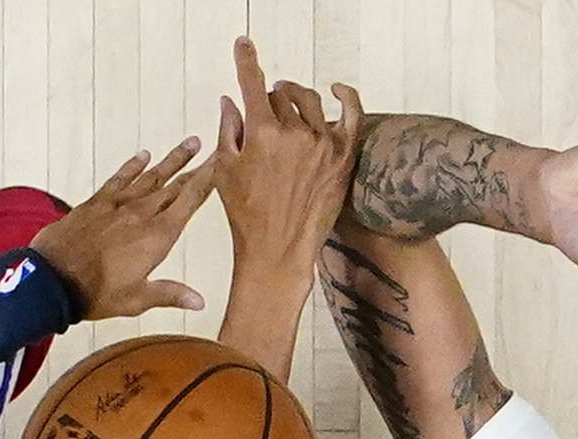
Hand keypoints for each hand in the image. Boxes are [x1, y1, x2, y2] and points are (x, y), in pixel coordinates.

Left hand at [34, 143, 215, 320]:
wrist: (52, 280)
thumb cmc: (94, 293)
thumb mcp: (137, 300)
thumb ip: (170, 295)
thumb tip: (199, 301)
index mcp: (157, 236)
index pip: (190, 200)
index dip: (208, 179)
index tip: (221, 162)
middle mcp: (141, 214)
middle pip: (175, 184)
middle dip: (196, 166)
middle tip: (211, 148)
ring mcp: (118, 205)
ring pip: (151, 176)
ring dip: (171, 160)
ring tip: (188, 144)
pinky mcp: (96, 203)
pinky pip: (119, 178)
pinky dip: (132, 166)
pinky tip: (143, 156)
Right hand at [212, 39, 361, 276]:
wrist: (279, 252)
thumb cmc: (248, 218)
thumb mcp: (226, 171)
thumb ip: (229, 130)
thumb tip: (230, 100)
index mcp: (262, 133)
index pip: (253, 84)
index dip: (247, 61)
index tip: (244, 45)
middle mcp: (296, 133)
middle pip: (281, 96)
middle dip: (270, 101)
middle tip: (265, 114)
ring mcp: (323, 143)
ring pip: (309, 102)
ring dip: (296, 98)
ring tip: (288, 104)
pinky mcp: (343, 156)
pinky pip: (351, 114)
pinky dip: (346, 96)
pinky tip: (337, 90)